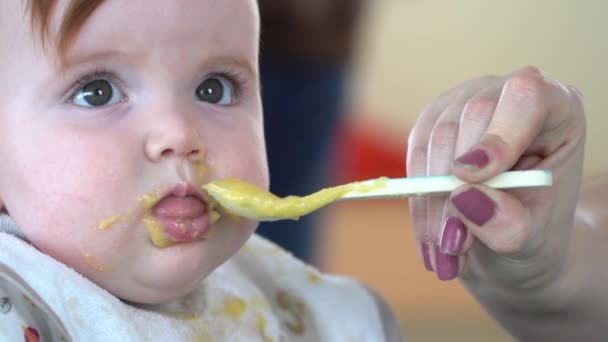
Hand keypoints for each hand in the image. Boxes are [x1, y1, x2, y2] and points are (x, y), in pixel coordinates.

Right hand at [406, 66, 585, 296]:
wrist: (512, 240)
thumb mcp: (535, 241)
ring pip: (434, 138)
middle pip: (471, 117)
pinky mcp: (432, 123)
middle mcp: (507, 96)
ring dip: (432, 202)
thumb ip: (509, 223)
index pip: (526, 98)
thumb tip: (463, 196)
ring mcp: (464, 104)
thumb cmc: (534, 232)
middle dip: (456, 185)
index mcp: (557, 110)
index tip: (472, 180)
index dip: (498, 134)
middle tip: (456, 243)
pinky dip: (418, 202)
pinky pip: (414, 155)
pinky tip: (430, 238)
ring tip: (446, 252)